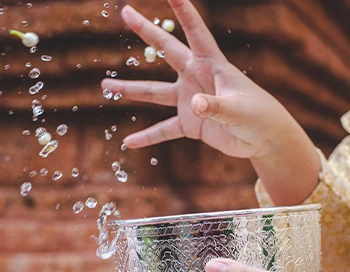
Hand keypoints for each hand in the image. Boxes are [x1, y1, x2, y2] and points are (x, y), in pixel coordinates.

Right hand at [102, 0, 320, 205]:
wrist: (262, 138)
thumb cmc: (257, 116)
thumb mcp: (238, 110)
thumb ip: (216, 106)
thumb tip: (193, 103)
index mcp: (212, 66)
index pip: (196, 32)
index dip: (183, 11)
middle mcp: (196, 78)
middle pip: (167, 52)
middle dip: (146, 32)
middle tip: (125, 12)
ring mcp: (190, 101)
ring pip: (155, 93)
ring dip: (132, 90)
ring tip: (107, 86)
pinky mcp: (189, 124)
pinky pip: (163, 130)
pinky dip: (148, 136)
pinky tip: (130, 142)